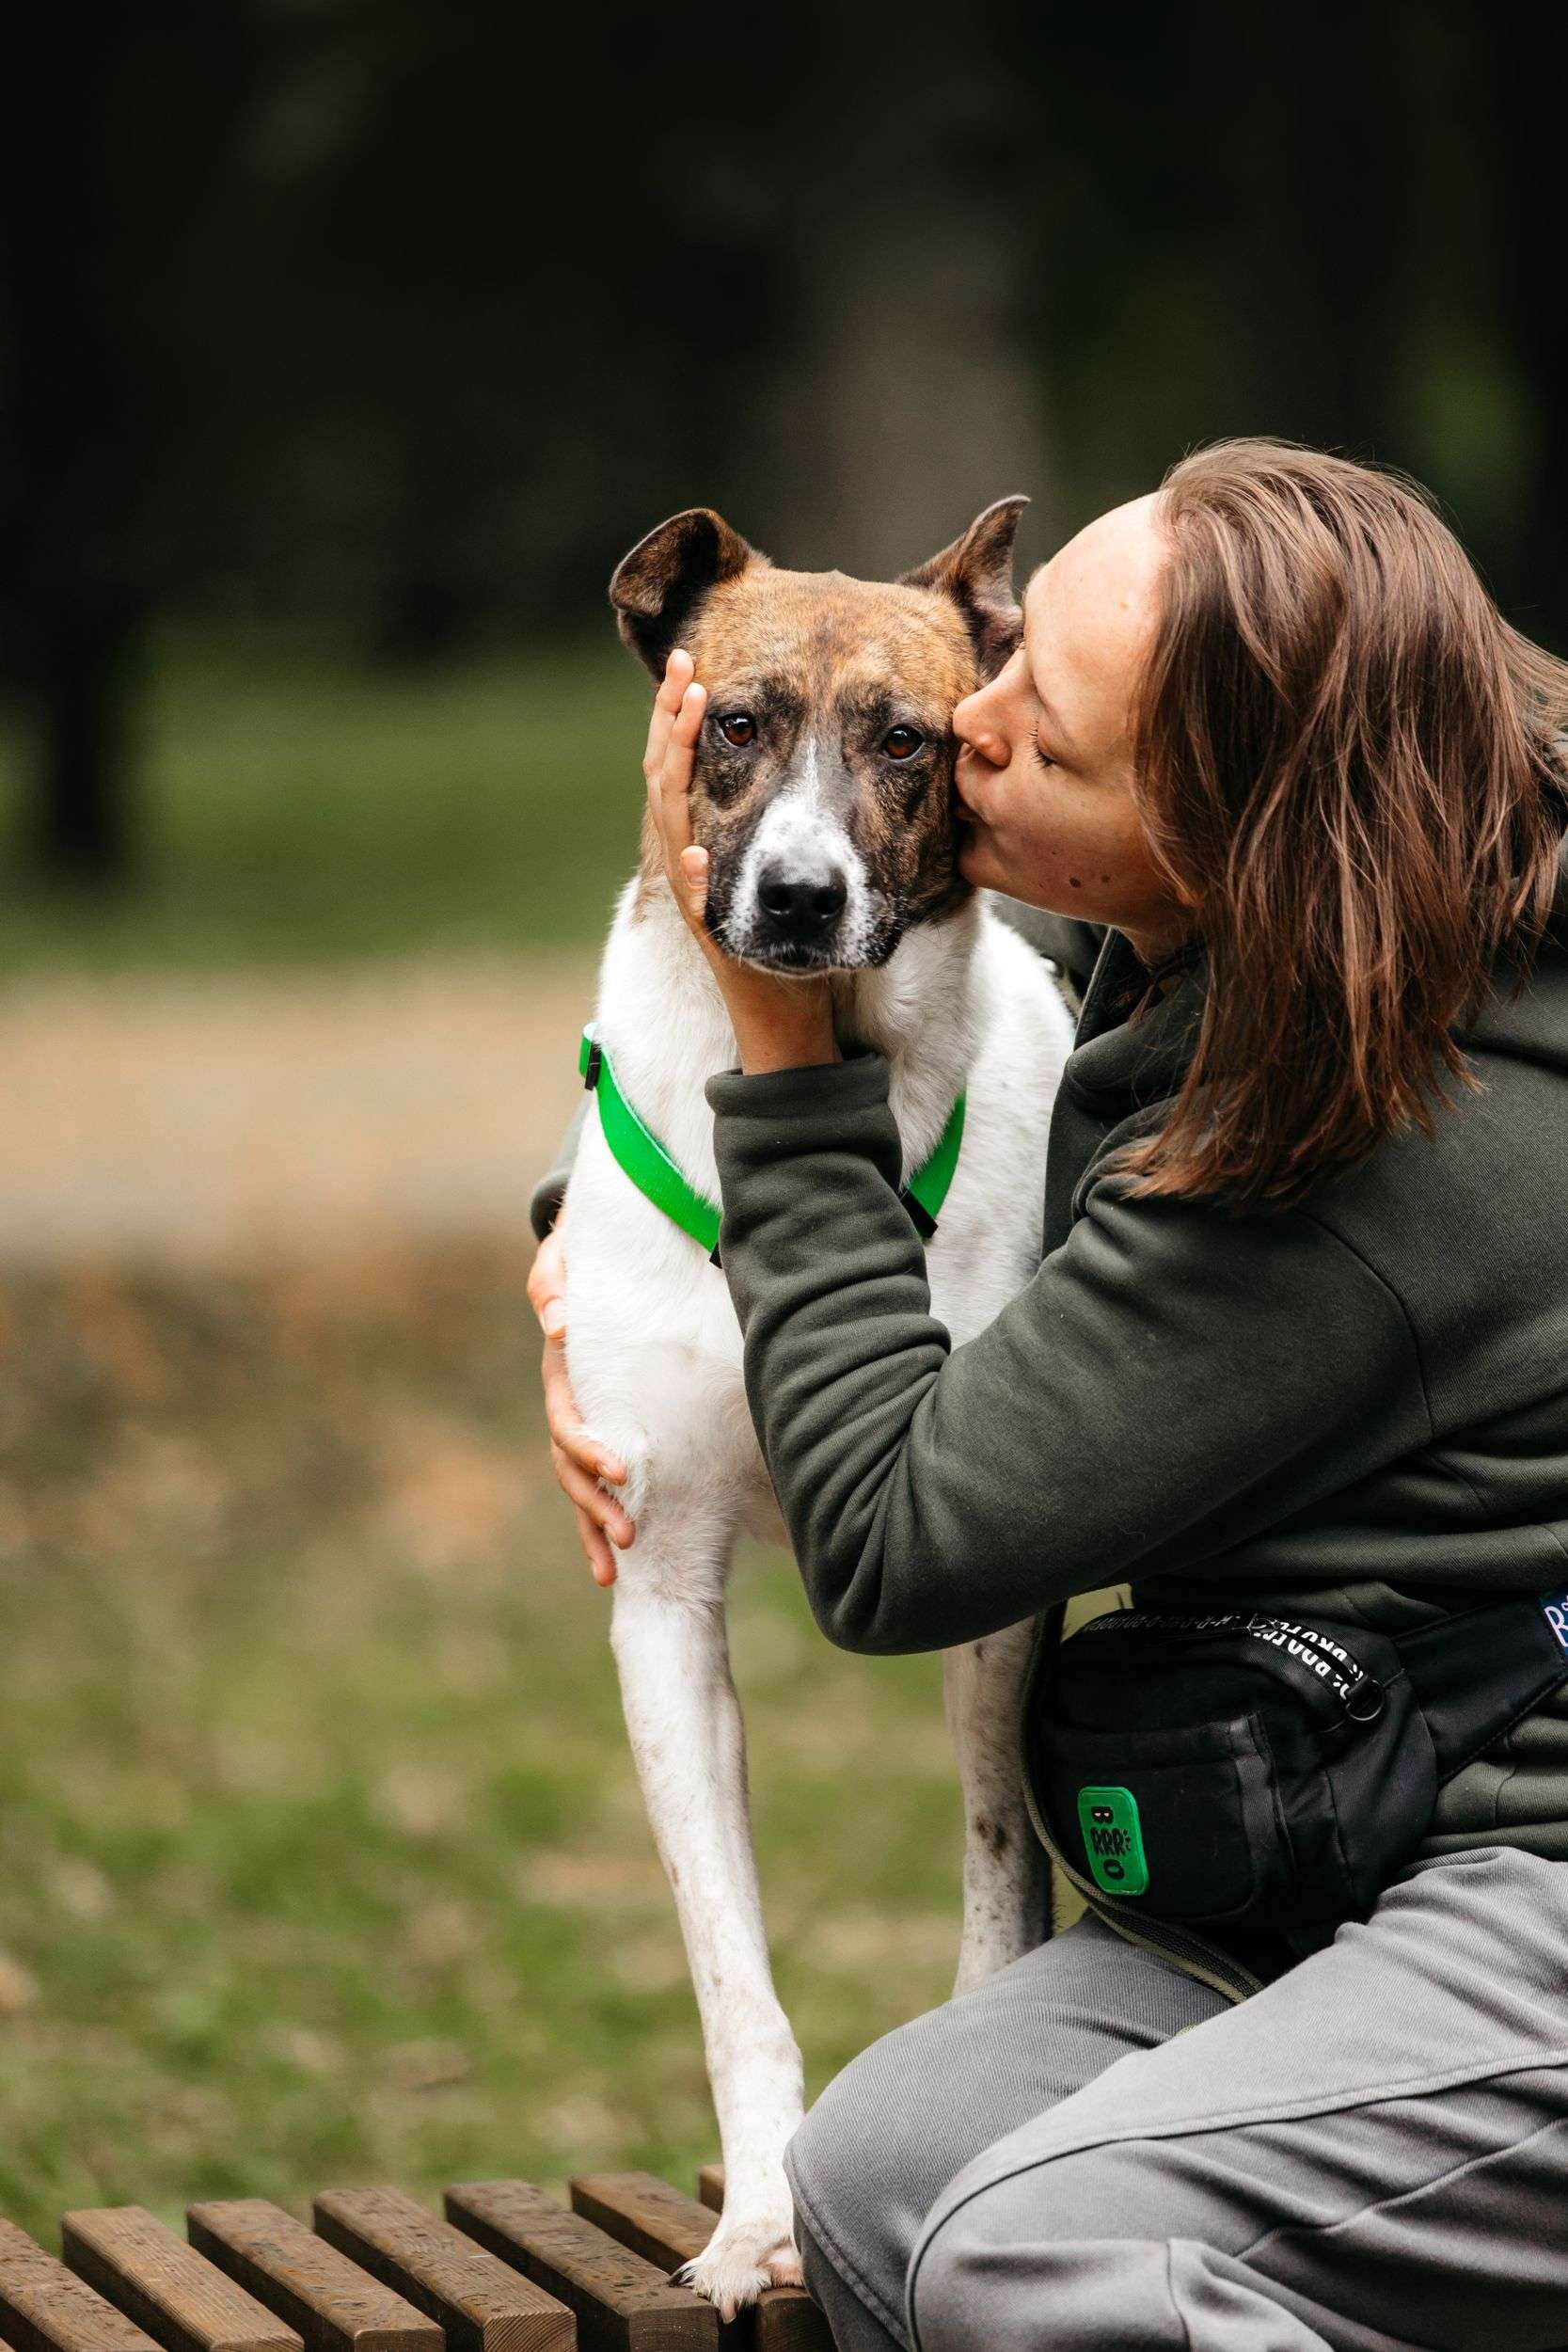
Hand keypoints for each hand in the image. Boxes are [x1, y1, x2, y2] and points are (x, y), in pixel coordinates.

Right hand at [527, 1222, 634, 1586]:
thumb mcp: (561, 1261)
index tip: (619, 1468)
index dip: (588, 1448)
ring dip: (594, 1527)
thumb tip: (553, 1324)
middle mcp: (566, 1407)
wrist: (590, 1259)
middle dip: (597, 1505)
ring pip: (579, 1488)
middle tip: (629, 1533)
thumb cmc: (580, 1260)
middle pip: (571, 1469)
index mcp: (562, 1375)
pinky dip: (599, 1522)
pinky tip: (616, 1561)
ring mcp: (580, 1424)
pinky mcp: (599, 1433)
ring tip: (615, 1569)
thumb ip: (553, 1285)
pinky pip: (595, 1485)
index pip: (569, 1422)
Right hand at [645, 650, 839, 1074]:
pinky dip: (693, 876)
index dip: (679, 714)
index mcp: (700, 834)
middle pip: (665, 778)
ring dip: (678, 774)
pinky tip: (695, 852)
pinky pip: (694, 902)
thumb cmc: (789, 928)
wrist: (782, 1003)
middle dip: (673, 723)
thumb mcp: (770, 859)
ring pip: (673, 825)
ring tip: (690, 724)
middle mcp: (688, 857)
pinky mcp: (711, 933)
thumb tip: (773, 748)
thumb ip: (758, 812)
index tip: (689, 664)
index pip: (679, 761)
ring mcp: (694, 894)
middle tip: (682, 670)